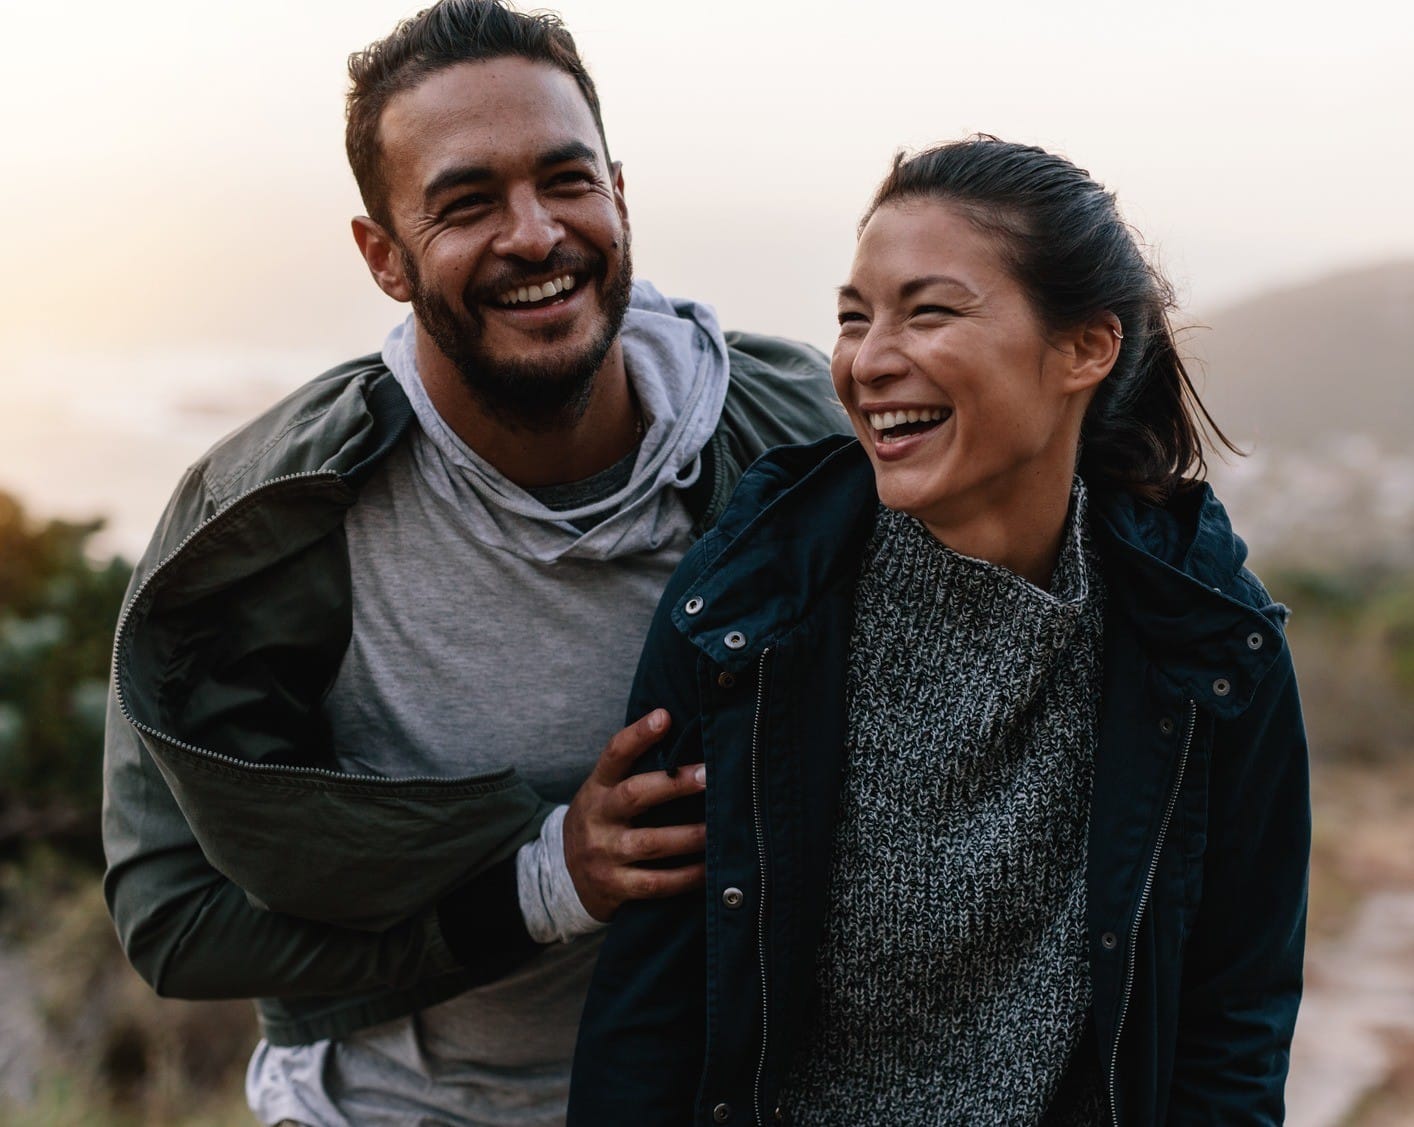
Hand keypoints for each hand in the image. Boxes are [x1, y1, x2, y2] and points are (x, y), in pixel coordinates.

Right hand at [563, 709, 707, 921]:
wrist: (565, 879)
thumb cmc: (605, 824)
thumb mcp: (605, 793)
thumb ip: (635, 770)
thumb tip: (686, 732)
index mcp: (597, 788)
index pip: (614, 754)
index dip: (638, 735)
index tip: (664, 716)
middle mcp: (597, 818)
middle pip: (634, 795)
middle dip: (674, 785)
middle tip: (709, 775)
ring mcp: (603, 855)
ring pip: (650, 843)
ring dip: (690, 836)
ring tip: (719, 827)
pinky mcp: (613, 888)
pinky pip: (656, 883)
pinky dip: (687, 876)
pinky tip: (711, 869)